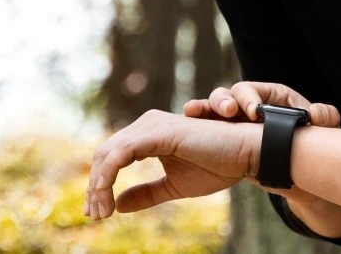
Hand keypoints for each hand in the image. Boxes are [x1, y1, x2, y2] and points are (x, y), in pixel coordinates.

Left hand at [83, 109, 260, 219]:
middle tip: (94, 215)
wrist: (246, 154)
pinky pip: (122, 153)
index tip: (98, 212)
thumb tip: (119, 205)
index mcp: (148, 135)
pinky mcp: (158, 132)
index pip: (112, 157)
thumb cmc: (217, 165)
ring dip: (99, 184)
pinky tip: (108, 197)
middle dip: (95, 187)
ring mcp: (151, 126)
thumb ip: (147, 193)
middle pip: (104, 154)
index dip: (99, 184)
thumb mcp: (174, 186)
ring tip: (100, 211)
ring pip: (108, 154)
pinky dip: (109, 176)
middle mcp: (146, 125)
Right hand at [182, 81, 340, 127]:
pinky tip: (186, 118)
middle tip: (228, 112)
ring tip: (194, 112)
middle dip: (225, 102)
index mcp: (267, 96)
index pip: (253, 91)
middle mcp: (245, 102)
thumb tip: (320, 113)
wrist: (291, 157)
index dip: (251, 99)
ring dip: (203, 108)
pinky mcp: (219, 131)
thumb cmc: (303, 134)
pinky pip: (202, 121)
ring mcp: (230, 117)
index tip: (254, 114)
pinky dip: (194, 118)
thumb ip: (325, 117)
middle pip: (229, 95)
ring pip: (212, 106)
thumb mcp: (317, 126)